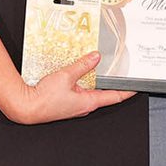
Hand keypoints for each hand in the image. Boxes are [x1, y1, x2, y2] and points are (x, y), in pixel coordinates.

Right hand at [0, 54, 134, 124]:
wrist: (27, 108)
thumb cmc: (44, 99)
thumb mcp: (65, 76)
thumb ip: (81, 66)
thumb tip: (95, 57)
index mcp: (89, 102)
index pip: (115, 97)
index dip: (128, 91)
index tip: (138, 86)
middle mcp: (85, 106)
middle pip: (104, 93)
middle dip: (111, 82)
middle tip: (119, 70)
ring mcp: (76, 105)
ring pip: (91, 91)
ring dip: (94, 80)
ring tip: (97, 66)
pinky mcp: (68, 103)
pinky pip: (80, 91)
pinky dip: (82, 81)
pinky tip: (78, 72)